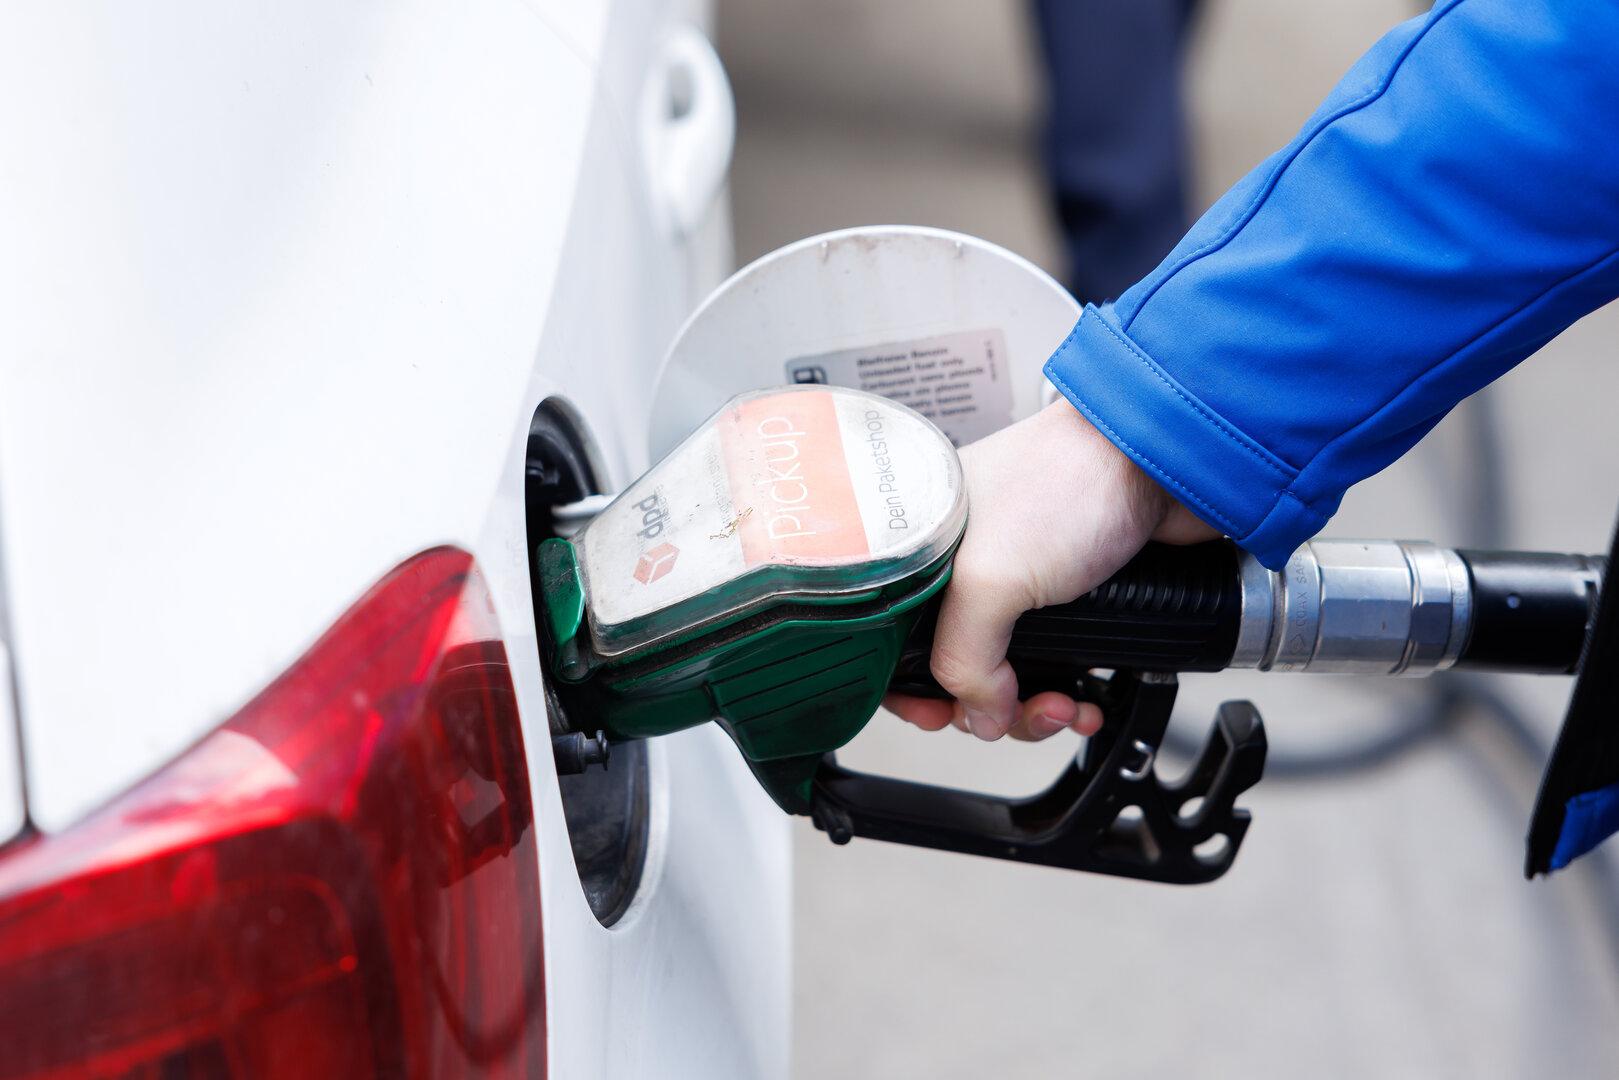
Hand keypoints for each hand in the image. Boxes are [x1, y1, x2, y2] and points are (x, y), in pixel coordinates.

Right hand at [884, 400, 1216, 740]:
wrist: (1164, 461)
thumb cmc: (1072, 479)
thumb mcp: (989, 578)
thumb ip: (963, 658)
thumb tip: (978, 715)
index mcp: (924, 551)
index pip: (890, 636)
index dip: (906, 685)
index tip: (936, 715)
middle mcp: (966, 567)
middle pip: (952, 666)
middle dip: (986, 705)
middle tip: (1011, 711)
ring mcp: (1019, 582)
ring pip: (1007, 674)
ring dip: (1033, 708)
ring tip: (1063, 706)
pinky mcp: (1070, 596)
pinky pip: (1056, 665)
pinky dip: (1069, 694)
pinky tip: (1085, 699)